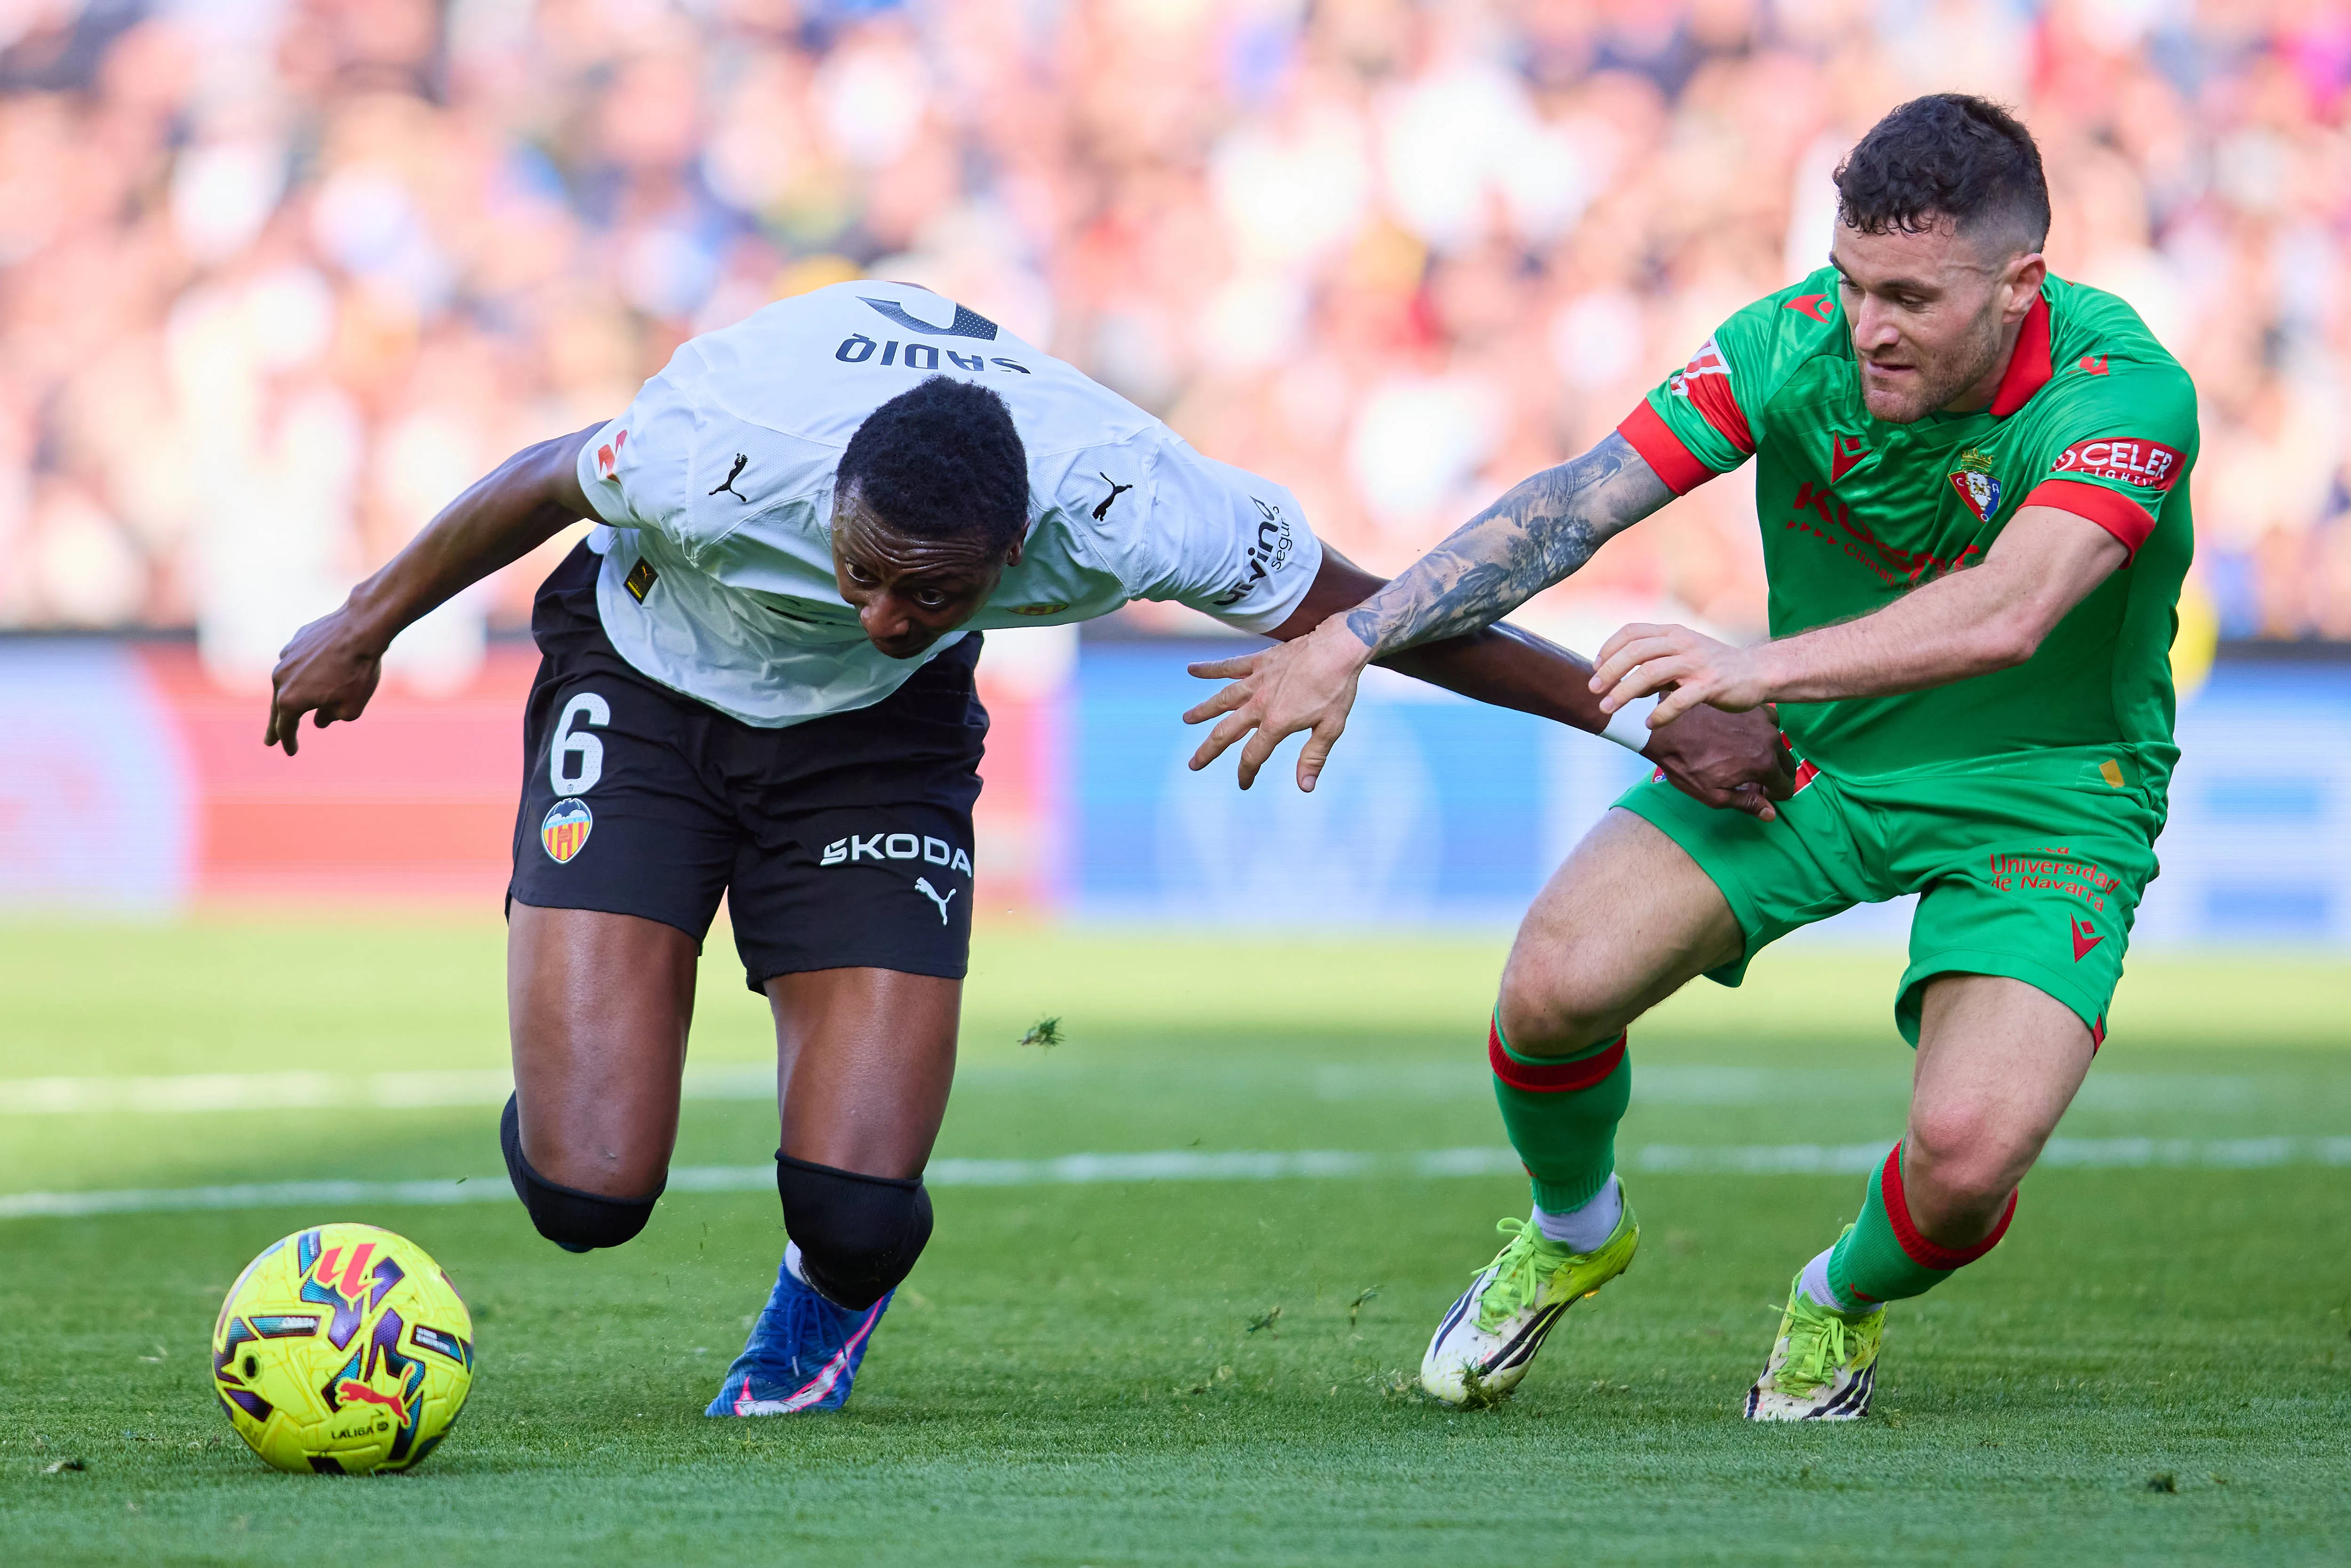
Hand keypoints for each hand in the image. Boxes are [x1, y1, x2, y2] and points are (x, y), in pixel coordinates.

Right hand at [264, 603, 387, 755]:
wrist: (361, 628)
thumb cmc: (357, 672)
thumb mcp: (351, 708)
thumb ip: (332, 718)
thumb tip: (320, 720)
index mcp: (290, 700)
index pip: (286, 728)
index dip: (288, 741)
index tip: (290, 751)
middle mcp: (280, 678)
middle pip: (276, 708)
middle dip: (274, 727)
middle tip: (269, 741)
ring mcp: (285, 657)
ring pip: (284, 681)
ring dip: (287, 695)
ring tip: (288, 708)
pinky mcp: (296, 641)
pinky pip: (295, 662)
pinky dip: (299, 672)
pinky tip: (306, 675)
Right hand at [1181, 618, 1372, 790]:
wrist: (1339, 646)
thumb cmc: (1338, 688)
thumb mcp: (1331, 728)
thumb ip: (1313, 757)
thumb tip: (1304, 787)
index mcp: (1277, 723)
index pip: (1253, 755)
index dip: (1246, 773)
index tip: (1243, 784)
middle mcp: (1260, 704)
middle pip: (1226, 732)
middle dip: (1209, 751)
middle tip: (1193, 764)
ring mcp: (1257, 681)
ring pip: (1222, 700)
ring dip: (1203, 711)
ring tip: (1187, 718)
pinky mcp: (1260, 662)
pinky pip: (1230, 666)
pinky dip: (1210, 668)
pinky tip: (1192, 669)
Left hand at [1590, 622, 1774, 726]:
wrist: (1757, 672)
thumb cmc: (1713, 667)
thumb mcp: (1681, 657)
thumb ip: (1653, 665)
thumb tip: (1619, 681)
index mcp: (1673, 633)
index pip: (1632, 632)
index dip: (1609, 648)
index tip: (1594, 668)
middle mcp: (1682, 643)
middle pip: (1635, 652)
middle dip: (1609, 672)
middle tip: (1593, 691)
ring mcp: (1696, 663)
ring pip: (1650, 673)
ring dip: (1624, 693)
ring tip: (1608, 709)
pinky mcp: (1710, 684)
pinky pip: (1678, 700)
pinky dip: (1660, 713)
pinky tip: (1650, 724)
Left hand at [1641, 702, 1795, 821]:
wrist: (1667, 729)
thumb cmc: (1687, 766)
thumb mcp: (1715, 795)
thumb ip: (1747, 804)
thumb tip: (1771, 814)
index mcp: (1764, 765)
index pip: (1787, 787)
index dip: (1775, 796)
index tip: (1761, 794)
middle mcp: (1770, 740)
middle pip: (1788, 764)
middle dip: (1776, 775)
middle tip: (1756, 780)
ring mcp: (1763, 720)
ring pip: (1778, 743)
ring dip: (1769, 753)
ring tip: (1747, 757)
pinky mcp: (1753, 707)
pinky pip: (1769, 722)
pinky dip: (1762, 732)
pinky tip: (1744, 736)